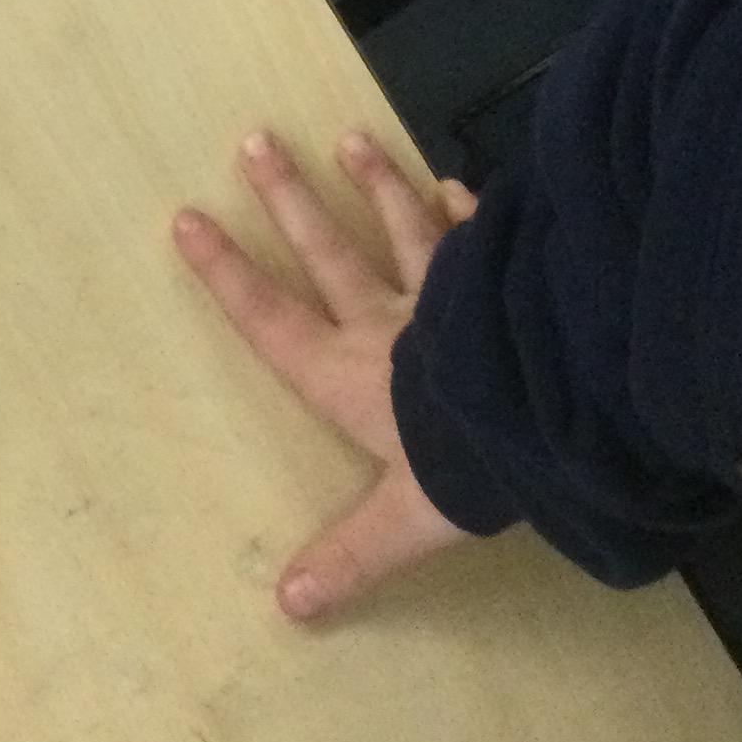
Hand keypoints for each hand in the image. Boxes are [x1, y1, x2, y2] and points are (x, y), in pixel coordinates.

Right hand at [173, 129, 477, 620]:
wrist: (553, 412)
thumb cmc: (469, 464)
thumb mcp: (405, 523)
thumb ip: (350, 556)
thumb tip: (288, 605)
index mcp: (350, 376)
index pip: (273, 320)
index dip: (228, 274)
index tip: (188, 217)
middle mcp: (388, 323)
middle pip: (330, 252)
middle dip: (290, 200)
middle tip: (257, 139)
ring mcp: (448, 293)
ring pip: (403, 229)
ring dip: (377, 184)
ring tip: (353, 136)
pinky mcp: (501, 281)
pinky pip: (477, 236)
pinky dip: (464, 208)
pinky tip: (458, 181)